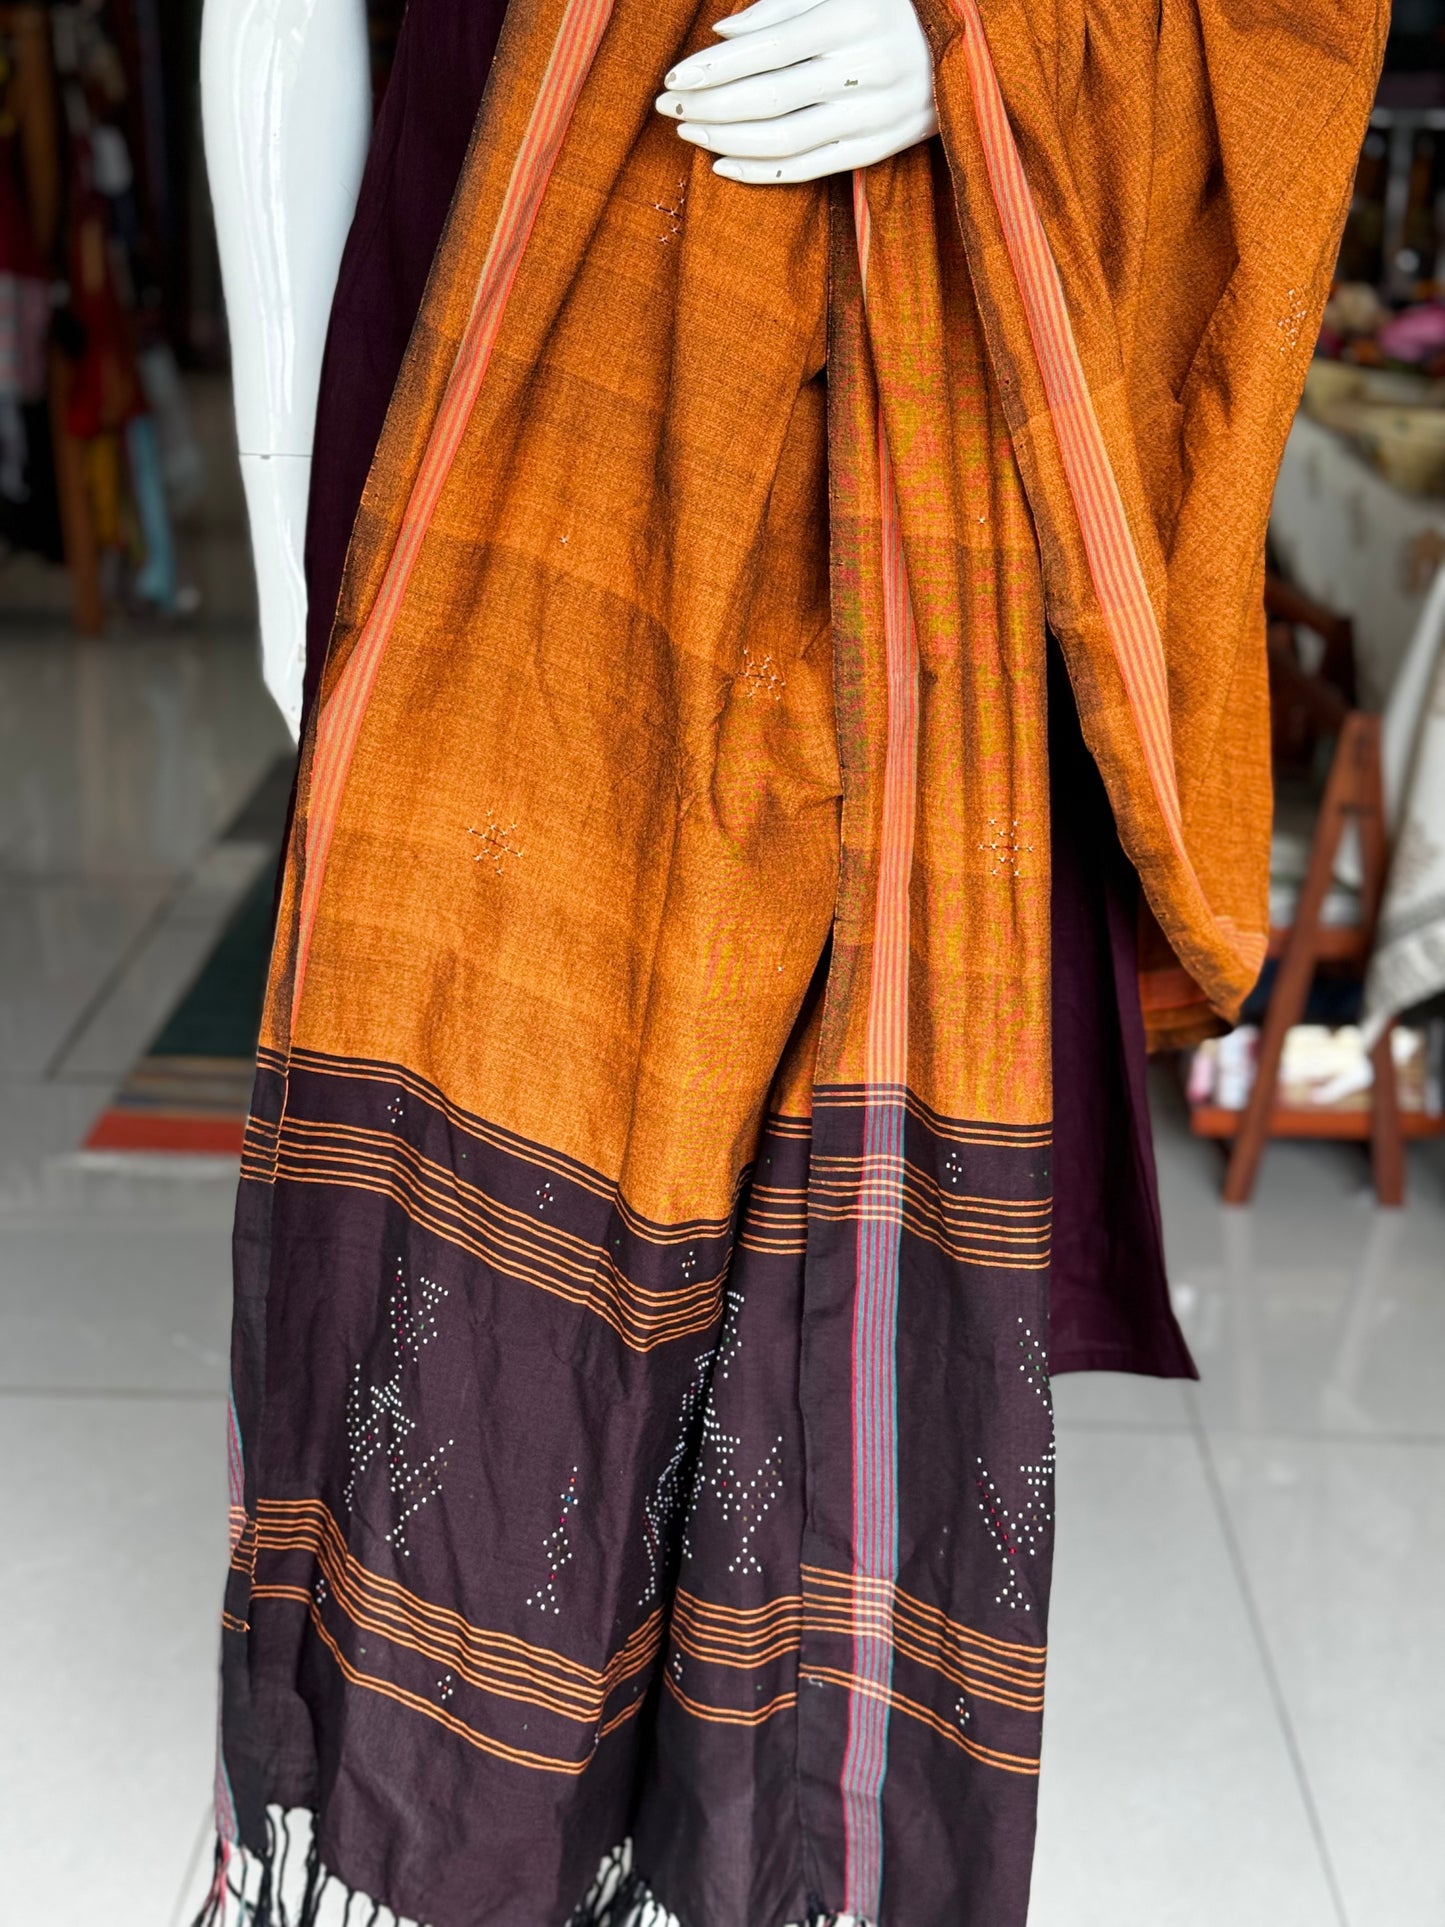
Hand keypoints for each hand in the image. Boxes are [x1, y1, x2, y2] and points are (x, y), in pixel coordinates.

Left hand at [655, 0, 936, 185]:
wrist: (969, 38)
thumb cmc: (890, 2)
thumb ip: (782, 4)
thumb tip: (722, 36)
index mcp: (854, 14)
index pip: (768, 48)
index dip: (716, 67)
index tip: (673, 75)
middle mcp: (868, 66)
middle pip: (771, 97)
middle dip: (711, 105)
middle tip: (667, 106)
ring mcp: (878, 112)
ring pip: (787, 138)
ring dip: (728, 140)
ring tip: (689, 132)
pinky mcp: (882, 145)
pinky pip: (812, 167)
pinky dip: (764, 171)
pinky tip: (724, 165)